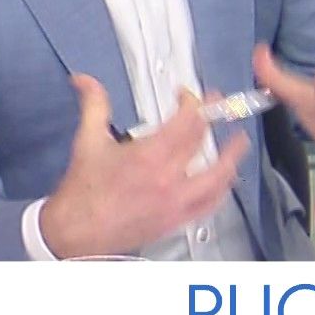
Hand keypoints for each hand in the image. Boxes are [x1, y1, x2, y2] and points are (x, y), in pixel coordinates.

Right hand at [40, 74, 249, 258]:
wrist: (75, 233)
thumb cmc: (82, 193)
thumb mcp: (87, 141)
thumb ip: (94, 105)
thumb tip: (85, 81)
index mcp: (150, 156)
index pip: (187, 121)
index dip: (194, 102)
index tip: (190, 96)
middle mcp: (168, 180)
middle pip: (204, 143)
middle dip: (213, 120)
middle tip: (218, 110)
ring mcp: (176, 203)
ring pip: (218, 178)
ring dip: (232, 157)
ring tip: (239, 143)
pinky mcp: (176, 221)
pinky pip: (210, 205)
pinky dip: (221, 190)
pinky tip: (224, 182)